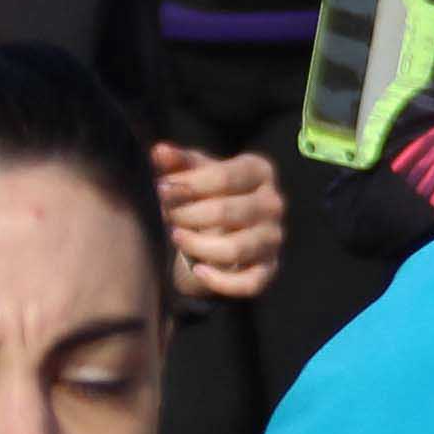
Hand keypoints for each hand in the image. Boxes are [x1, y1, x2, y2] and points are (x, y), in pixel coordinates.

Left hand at [152, 142, 282, 302]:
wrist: (220, 228)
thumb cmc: (206, 193)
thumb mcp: (193, 173)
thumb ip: (177, 162)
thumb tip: (160, 151)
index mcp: (259, 171)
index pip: (224, 176)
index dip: (188, 184)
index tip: (161, 188)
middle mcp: (273, 203)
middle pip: (226, 211)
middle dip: (187, 214)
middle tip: (166, 214)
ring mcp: (273, 237)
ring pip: (235, 249)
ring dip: (197, 245)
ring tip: (175, 236)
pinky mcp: (268, 268)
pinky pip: (249, 283)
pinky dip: (220, 281)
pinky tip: (198, 270)